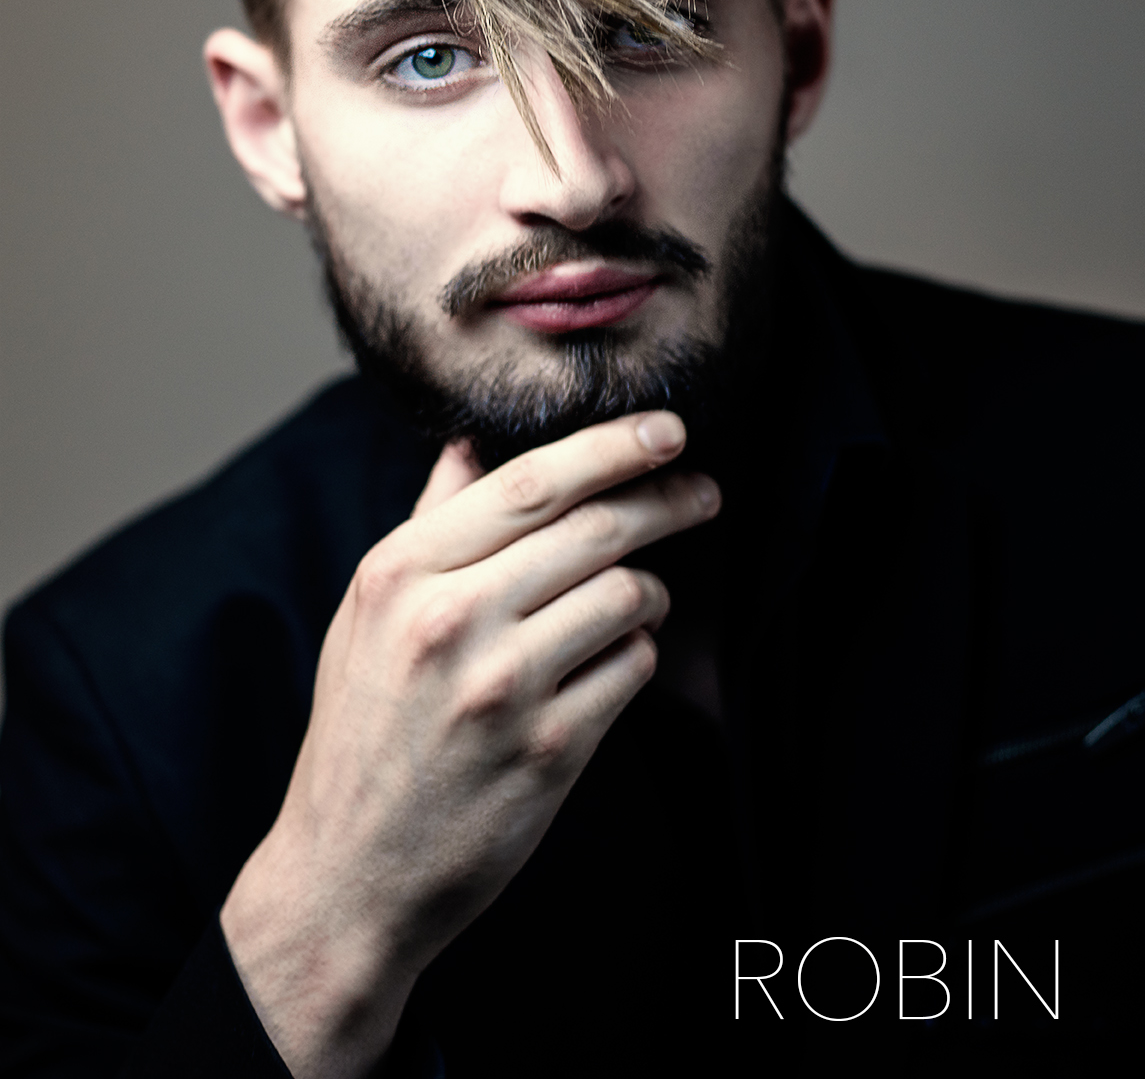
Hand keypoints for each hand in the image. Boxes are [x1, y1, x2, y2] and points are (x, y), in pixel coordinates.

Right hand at [220, 411, 719, 1078]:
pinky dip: (637, 655)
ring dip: (650, 592)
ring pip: (626, 596)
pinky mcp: (550, 750)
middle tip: (703, 493)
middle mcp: (451, 619)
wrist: (348, 875)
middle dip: (664, 502)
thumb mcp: (367, 617)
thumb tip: (469, 445)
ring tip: (643, 599)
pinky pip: (632, 670)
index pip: (529, 483)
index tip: (667, 430)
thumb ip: (427, 526)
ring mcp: (503, 687)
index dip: (611, 447)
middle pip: (594, 530)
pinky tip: (616, 661)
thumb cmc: (362, 732)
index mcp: (400, 573)